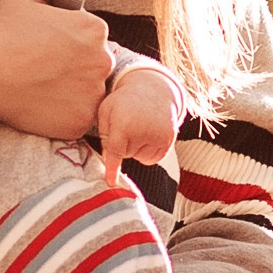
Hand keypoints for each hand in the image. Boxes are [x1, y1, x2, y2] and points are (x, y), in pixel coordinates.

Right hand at [0, 0, 107, 138]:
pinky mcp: (81, 122)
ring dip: (72, 94)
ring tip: (42, 90)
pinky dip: (63, 117)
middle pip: (95, 67)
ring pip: (89, 95)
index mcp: (95, 28)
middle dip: (77, 69)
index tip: (52, 51)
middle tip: (47, 72)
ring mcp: (93, 94)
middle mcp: (102, 60)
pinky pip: (78, 120)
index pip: (92, 38)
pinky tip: (41, 107)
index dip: (72, 44)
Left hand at [98, 58, 187, 182]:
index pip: (115, 151)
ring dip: (136, 148)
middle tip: (127, 125)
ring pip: (140, 158)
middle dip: (124, 144)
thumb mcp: (106, 110)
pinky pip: (152, 159)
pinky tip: (148, 134)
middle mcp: (143, 131)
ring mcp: (158, 137)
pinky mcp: (168, 141)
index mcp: (124, 123)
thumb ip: (103, 134)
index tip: (111, 183)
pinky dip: (148, 151)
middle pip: (126, 155)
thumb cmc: (124, 101)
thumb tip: (108, 159)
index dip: (112, 168)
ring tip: (139, 127)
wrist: (154, 89)